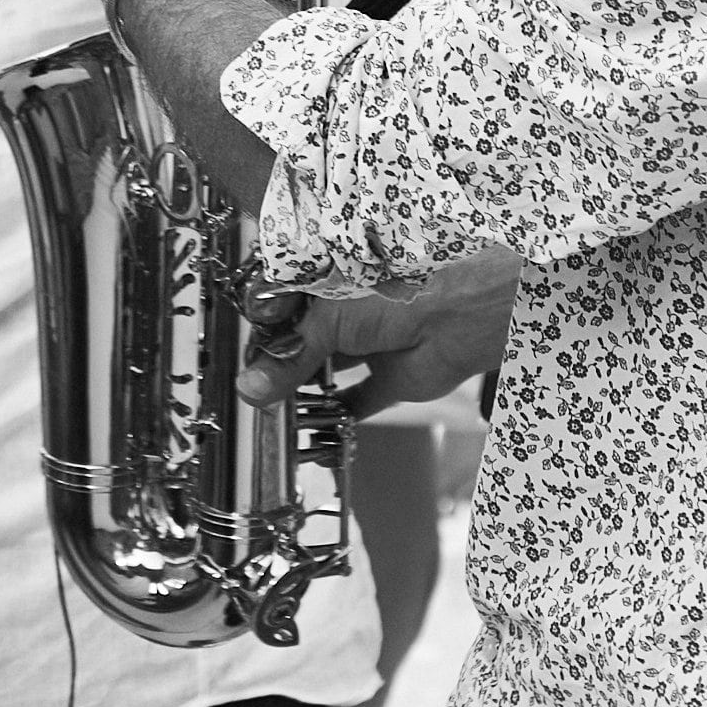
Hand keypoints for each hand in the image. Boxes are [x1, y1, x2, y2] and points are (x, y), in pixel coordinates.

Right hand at [238, 252, 518, 415]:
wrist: (463, 309)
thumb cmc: (401, 285)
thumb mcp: (328, 318)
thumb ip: (290, 356)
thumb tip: (253, 386)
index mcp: (331, 278)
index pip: (282, 303)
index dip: (263, 328)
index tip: (242, 356)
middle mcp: (350, 308)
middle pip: (302, 339)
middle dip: (278, 363)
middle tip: (254, 388)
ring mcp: (372, 341)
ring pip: (327, 368)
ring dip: (302, 389)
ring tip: (273, 409)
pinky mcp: (393, 374)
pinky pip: (360, 399)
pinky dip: (338, 415)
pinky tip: (313, 429)